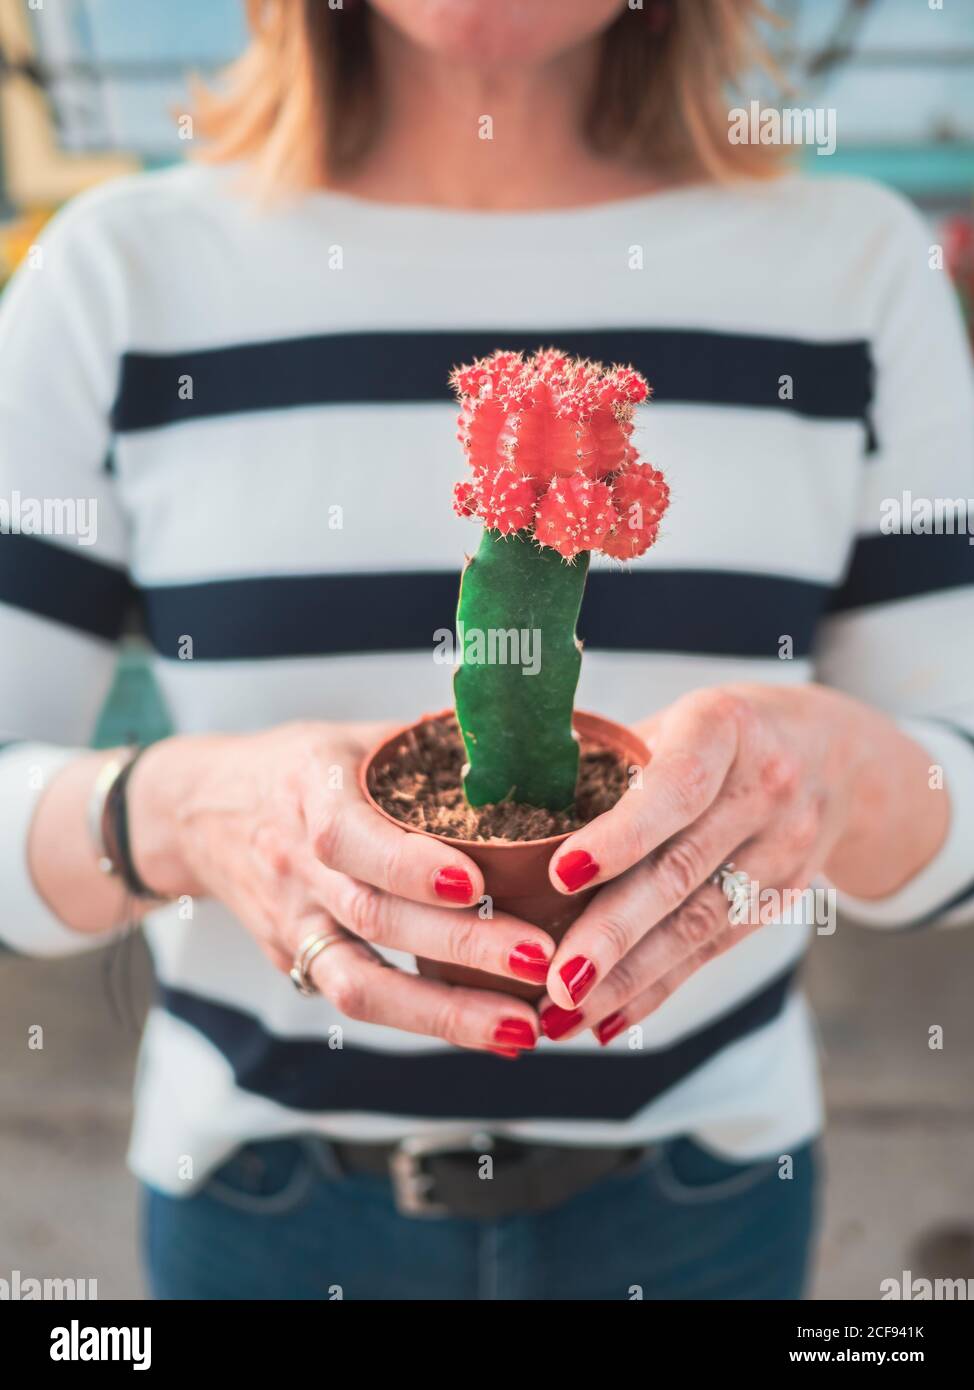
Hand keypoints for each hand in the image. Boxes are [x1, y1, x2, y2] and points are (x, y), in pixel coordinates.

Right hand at [128, 721, 550, 1054]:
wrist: (197, 813)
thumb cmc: (296, 767)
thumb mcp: (350, 736)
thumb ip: (426, 746)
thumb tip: (521, 739)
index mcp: (312, 791)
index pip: (351, 837)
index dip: (410, 865)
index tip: (475, 883)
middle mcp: (297, 864)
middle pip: (373, 917)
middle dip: (462, 945)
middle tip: (540, 958)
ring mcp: (293, 922)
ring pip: (359, 983)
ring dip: (446, 1012)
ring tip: (522, 1027)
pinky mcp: (294, 960)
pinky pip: (357, 997)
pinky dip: (423, 1018)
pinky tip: (489, 1031)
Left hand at [535, 684, 946, 1041]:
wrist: (833, 751)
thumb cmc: (716, 733)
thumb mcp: (671, 721)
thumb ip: (606, 764)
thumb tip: (503, 816)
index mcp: (723, 728)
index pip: (673, 787)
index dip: (620, 834)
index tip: (562, 874)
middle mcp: (764, 788)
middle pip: (681, 871)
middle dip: (613, 934)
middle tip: (554, 980)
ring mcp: (785, 847)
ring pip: (697, 923)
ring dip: (628, 979)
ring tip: (564, 1013)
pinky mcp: (786, 896)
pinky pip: (714, 948)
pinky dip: (658, 988)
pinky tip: (609, 1018)